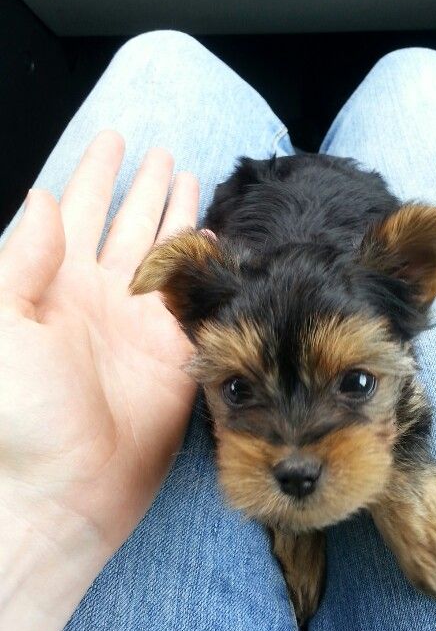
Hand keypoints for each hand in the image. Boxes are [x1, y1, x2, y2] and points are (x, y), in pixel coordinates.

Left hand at [0, 131, 198, 630]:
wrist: (61, 491)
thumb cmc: (20, 415)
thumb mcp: (1, 332)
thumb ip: (20, 264)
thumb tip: (42, 199)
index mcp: (56, 286)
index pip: (80, 213)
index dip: (97, 175)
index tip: (115, 139)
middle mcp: (103, 299)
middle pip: (130, 228)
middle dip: (145, 189)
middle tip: (164, 154)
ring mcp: (143, 327)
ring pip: (168, 258)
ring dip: (178, 219)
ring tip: (192, 183)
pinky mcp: (177, 357)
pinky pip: (198, 305)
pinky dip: (210, 274)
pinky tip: (219, 246)